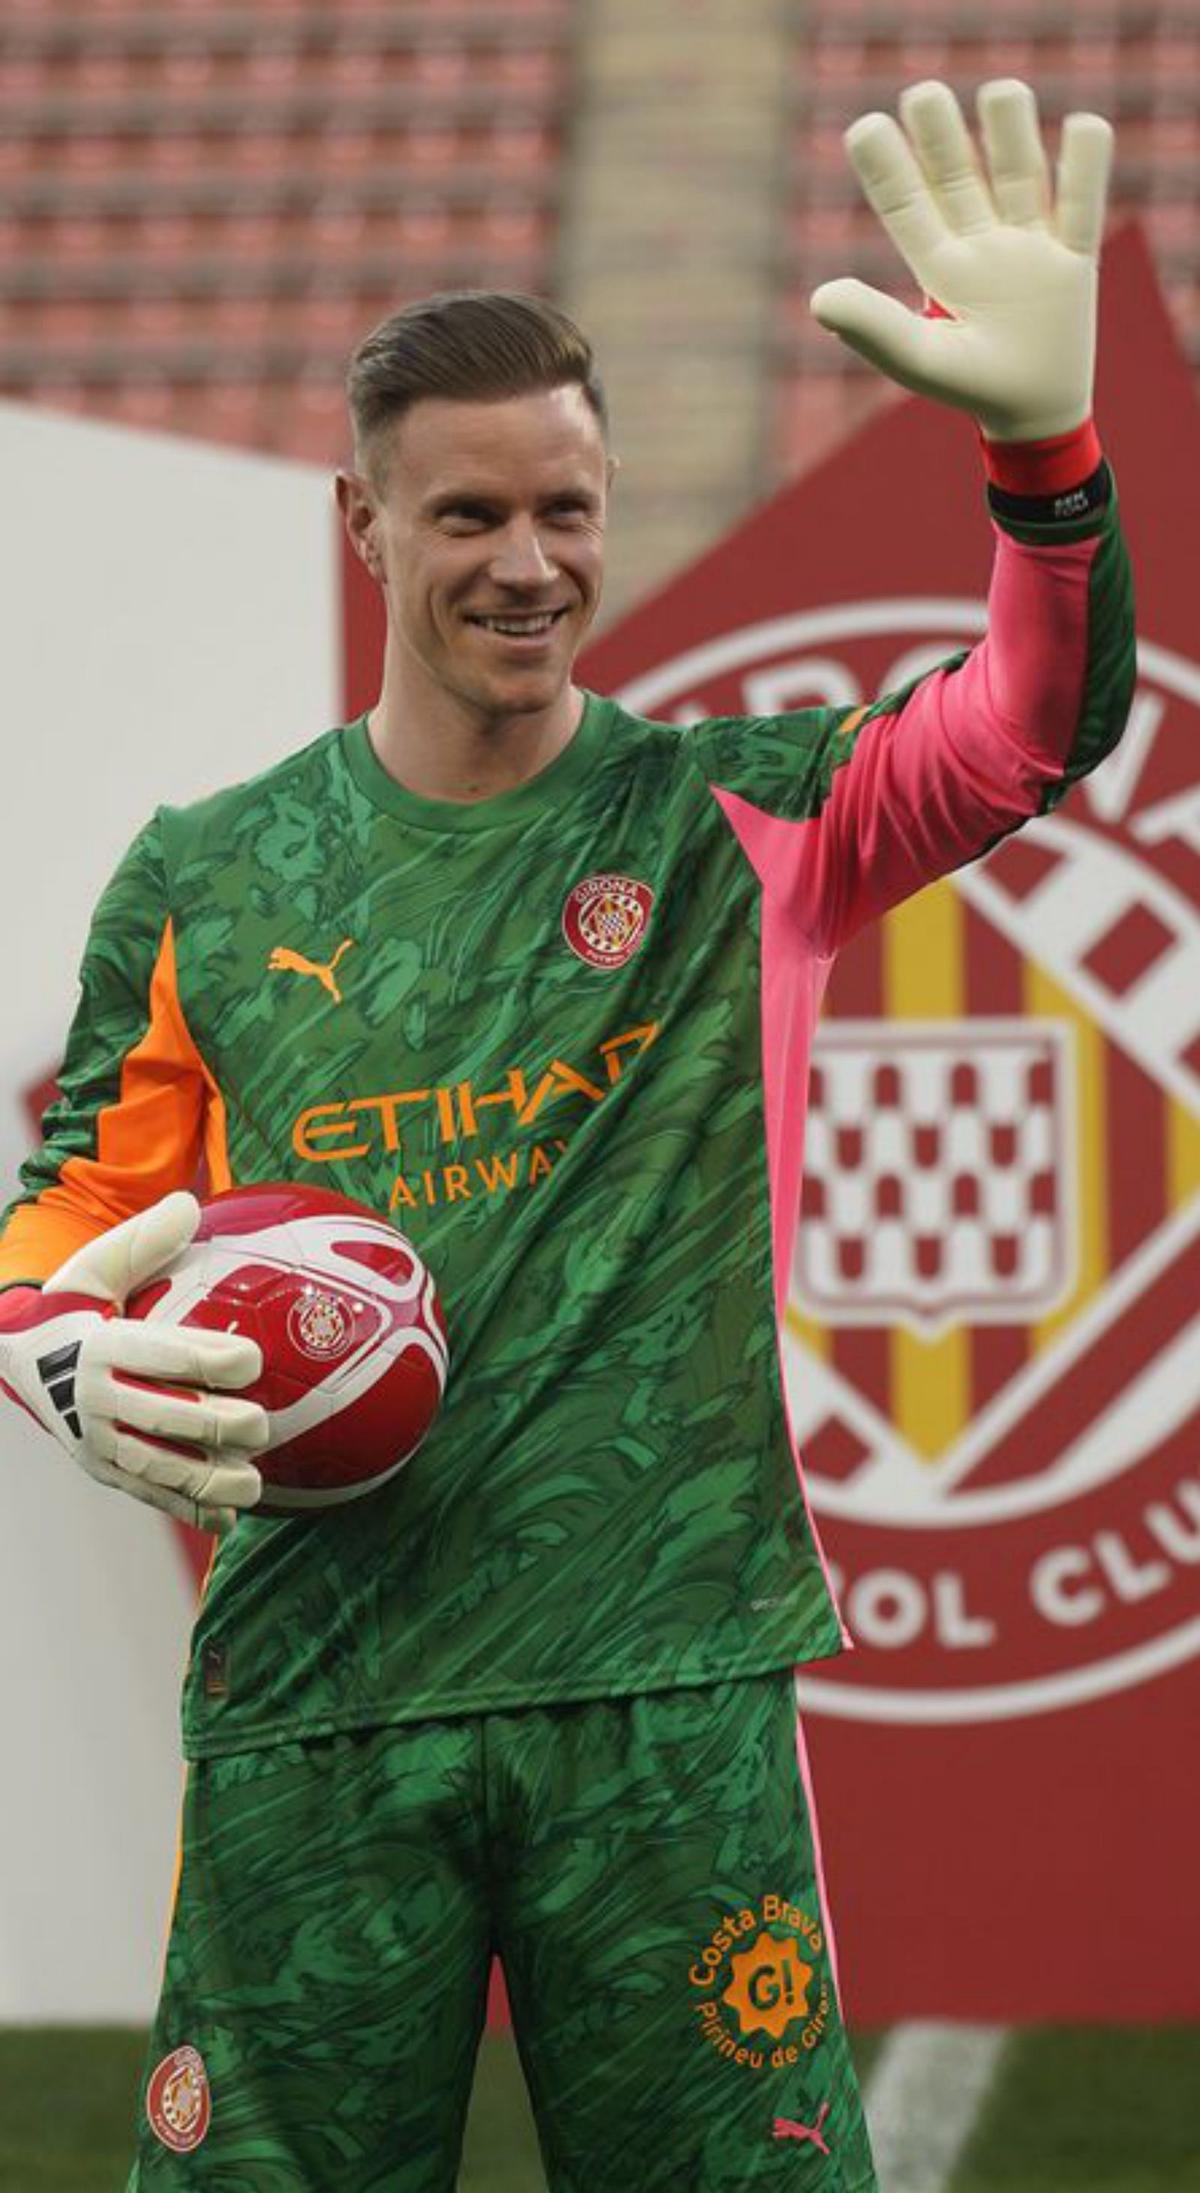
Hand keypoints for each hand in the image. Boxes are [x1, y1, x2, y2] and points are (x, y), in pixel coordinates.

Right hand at [0, 1191, 265, 1533]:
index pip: (160, 1354)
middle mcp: (95, 1401)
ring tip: (255, 1482)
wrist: (12, 1359)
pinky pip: (149, 1497)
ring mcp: (97, 1444)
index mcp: (99, 1347)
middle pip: (165, 1418)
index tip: (253, 1357)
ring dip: (210, 1481)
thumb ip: (143, 1240)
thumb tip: (191, 1202)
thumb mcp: (93, 1267)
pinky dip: (189, 1511)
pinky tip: (230, 1518)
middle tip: (263, 1423)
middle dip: (219, 1424)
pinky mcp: (102, 1472)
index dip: (208, 1358)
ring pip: (160, 1469)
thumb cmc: (71, 1306)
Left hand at [810, 79, 1112, 440]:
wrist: (1034, 414)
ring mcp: (1027, 243)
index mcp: (937, 262)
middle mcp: (979, 240)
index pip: (906, 203)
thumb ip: (873, 329)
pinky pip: (1083, 203)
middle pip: (959, 172)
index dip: (886, 166)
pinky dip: (1086, 164)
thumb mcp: (920, 359)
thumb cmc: (970, 388)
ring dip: (1011, 131)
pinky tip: (1082, 127)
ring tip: (1001, 93)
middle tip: (924, 95)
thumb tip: (818, 299)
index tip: (865, 128)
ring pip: (1020, 172)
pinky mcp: (1073, 256)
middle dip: (942, 135)